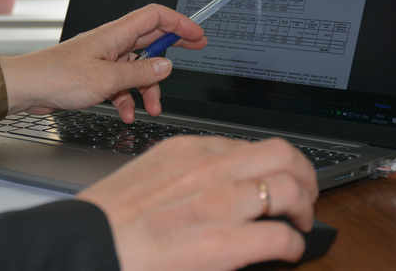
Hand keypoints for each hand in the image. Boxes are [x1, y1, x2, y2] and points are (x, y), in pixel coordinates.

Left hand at [0, 4, 206, 121]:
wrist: (27, 88)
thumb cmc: (57, 77)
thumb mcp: (107, 79)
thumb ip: (139, 73)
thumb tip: (165, 67)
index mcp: (116, 34)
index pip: (155, 17)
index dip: (179, 22)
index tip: (196, 34)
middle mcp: (112, 43)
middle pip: (151, 41)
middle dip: (173, 51)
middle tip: (194, 54)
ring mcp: (105, 59)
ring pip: (138, 69)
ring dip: (148, 88)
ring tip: (152, 108)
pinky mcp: (96, 75)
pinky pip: (122, 84)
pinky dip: (127, 99)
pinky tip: (125, 113)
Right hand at [77, 136, 318, 270]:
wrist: (91, 243)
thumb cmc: (112, 215)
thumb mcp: (152, 174)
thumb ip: (188, 172)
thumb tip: (216, 184)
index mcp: (191, 149)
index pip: (250, 144)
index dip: (272, 162)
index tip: (276, 175)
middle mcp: (213, 168)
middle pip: (282, 154)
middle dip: (304, 173)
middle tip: (304, 193)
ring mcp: (223, 201)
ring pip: (291, 188)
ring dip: (305, 207)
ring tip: (301, 221)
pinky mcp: (228, 241)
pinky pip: (282, 236)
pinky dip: (292, 245)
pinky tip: (285, 250)